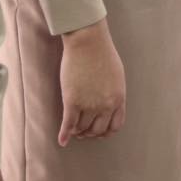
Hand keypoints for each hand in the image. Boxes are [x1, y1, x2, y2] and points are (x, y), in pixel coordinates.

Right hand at [57, 20, 124, 145]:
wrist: (87, 40)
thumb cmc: (102, 52)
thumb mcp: (116, 75)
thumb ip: (114, 92)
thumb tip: (110, 104)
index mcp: (118, 98)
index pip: (114, 126)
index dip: (105, 132)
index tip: (98, 132)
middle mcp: (105, 105)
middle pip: (97, 130)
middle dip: (90, 133)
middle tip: (82, 132)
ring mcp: (89, 104)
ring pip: (82, 128)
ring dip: (77, 132)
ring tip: (72, 130)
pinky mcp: (72, 101)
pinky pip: (68, 125)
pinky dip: (64, 134)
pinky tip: (62, 141)